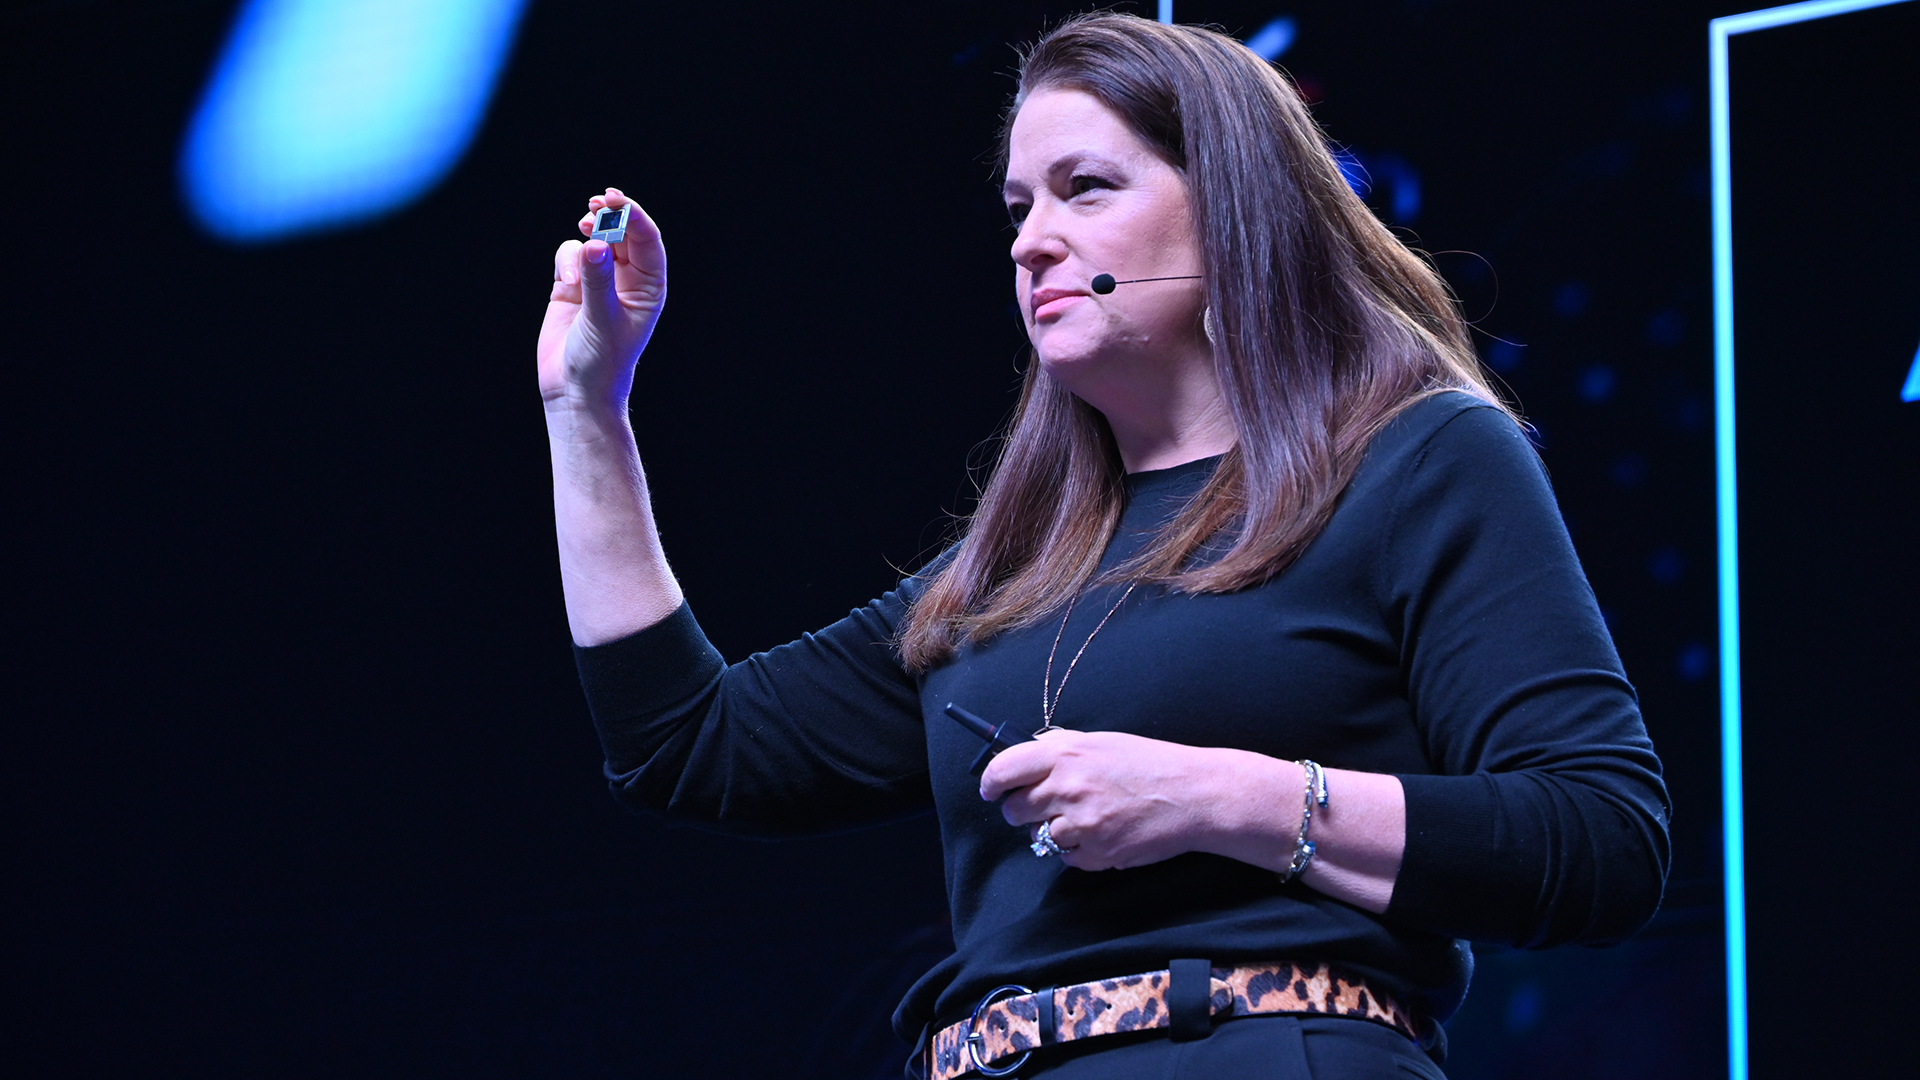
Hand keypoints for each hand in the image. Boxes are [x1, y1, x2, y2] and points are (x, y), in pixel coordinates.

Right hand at [537, 188, 666, 410]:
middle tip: (595, 204)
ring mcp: (598, 282)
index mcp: (649, 287)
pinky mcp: (570, 287)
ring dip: (587, 233)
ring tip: (582, 232)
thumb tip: (595, 244)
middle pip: (622, 233)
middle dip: (609, 215)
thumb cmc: (602, 362)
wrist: (575, 392)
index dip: (633, 215)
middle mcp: (626, 281)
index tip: (614, 198)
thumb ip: (598, 281)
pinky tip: (566, 280)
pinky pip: (569, 255)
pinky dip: (566, 258)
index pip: (647, 240)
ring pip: (594, 240)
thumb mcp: (603, 320)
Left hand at [980, 729, 1247, 870]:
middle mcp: (1067, 788)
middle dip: (1022, 809)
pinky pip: (1065, 857)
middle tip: (1044, 805)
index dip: (990, 783)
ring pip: (1037, 836)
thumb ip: (1061, 748)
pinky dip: (1077, 849)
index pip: (1003, 769)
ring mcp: (1080, 824)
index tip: (990, 790)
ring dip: (1051, 830)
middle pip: (1014, 808)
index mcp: (1065, 754)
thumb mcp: (1102, 743)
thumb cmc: (1149, 764)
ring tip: (1083, 818)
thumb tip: (1026, 753)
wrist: (1192, 795)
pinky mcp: (1095, 854)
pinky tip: (1102, 833)